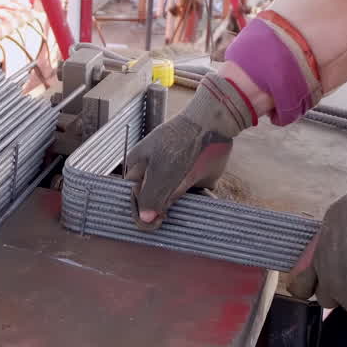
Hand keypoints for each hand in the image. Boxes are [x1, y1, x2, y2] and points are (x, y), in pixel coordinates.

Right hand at [124, 74, 254, 229]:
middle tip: (168, 219)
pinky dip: (199, 204)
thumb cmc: (179, 144)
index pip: (134, 198)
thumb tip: (144, 220)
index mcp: (139, 169)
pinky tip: (202, 202)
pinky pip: (194, 199)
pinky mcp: (196, 180)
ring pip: (175, 204)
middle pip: (154, 203)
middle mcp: (156, 175)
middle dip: (162, 213)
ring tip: (186, 207)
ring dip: (181, 211)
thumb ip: (152, 197)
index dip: (141, 213)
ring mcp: (176, 177)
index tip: (154, 221)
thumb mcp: (161, 172)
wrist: (213, 125)